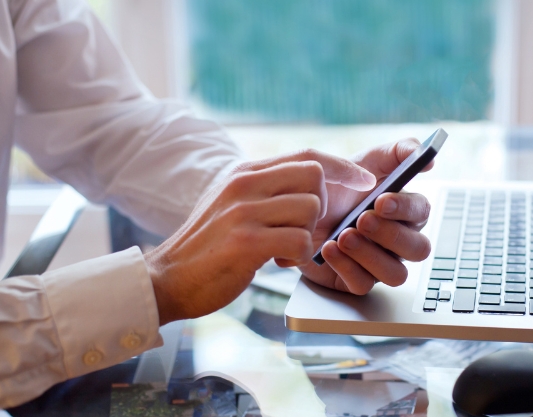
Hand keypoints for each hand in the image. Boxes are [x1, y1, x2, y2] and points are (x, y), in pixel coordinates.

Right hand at [146, 150, 375, 324]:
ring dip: (307, 236)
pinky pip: (300, 241)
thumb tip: (312, 185)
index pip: (307, 155)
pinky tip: (277, 263)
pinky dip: (299, 257)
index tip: (366, 180)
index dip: (343, 166)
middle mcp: (244, 184)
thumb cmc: (208, 248)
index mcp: (244, 173)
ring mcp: (243, 210)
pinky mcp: (246, 241)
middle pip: (315, 176)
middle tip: (300, 230)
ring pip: (311, 209)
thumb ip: (265, 191)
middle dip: (321, 207)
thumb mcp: (232, 205)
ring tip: (282, 250)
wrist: (167, 279)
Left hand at [299, 139, 432, 294]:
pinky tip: (328, 249)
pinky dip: (346, 267)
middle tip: (362, 219)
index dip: (406, 209)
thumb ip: (399, 152)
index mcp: (404, 211)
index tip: (382, 200)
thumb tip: (430, 160)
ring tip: (343, 235)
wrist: (295, 206)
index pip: (422, 213)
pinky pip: (363, 284)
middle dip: (391, 235)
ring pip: (396, 274)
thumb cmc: (336, 185)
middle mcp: (396, 241)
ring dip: (371, 254)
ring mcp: (377, 263)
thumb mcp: (365, 159)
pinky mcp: (355, 280)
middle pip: (418, 250)